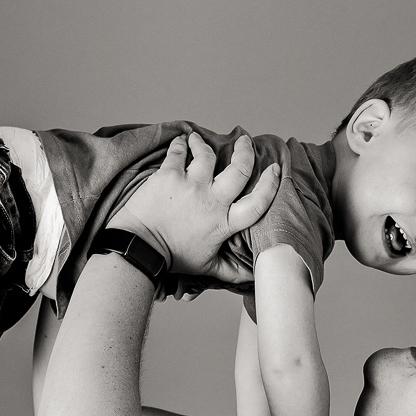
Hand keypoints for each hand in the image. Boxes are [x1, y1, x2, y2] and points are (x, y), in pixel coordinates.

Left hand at [107, 132, 280, 283]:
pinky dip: (180, 144)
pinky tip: (180, 141)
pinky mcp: (169, 175)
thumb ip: (230, 270)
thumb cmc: (172, 258)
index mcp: (224, 222)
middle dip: (245, 151)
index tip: (276, 170)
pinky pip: (178, 152)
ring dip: (204, 143)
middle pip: (239, 169)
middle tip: (244, 141)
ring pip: (207, 154)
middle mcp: (212, 200)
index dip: (271, 185)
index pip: (258, 202)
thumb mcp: (206, 267)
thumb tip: (250, 277)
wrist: (139, 248)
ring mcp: (191, 185)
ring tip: (200, 139)